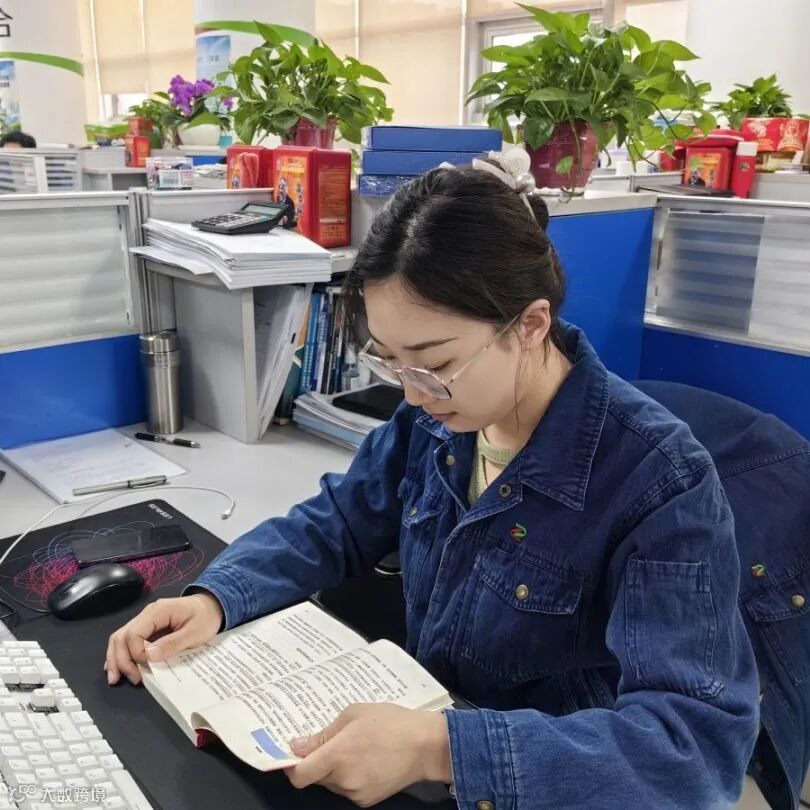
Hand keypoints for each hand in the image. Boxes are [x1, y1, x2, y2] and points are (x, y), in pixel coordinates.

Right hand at [104, 592, 222, 685]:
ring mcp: (145, 620)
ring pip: (121, 638)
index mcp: (157, 612)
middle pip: (122, 636)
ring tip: (115, 678)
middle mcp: (146, 614)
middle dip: (122, 660)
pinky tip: (119, 668)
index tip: (147, 667)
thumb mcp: (195, 632)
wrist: (213, 606)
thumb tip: (148, 656)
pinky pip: (128, 640)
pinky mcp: (147, 628)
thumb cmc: (206, 618)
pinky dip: (122, 654)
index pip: (134, 633)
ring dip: (116, 658)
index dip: (136, 653)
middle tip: (132, 679)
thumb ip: (172, 643)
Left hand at [285, 704, 450, 806]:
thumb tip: (297, 746)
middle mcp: (343, 779)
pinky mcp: (367, 801)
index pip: (300, 775)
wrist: (425, 745)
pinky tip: (364, 760)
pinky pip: (346, 789)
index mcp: (338, 755)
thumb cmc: (390, 721)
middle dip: (316, 762)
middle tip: (330, 742)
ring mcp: (355, 793)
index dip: (291, 766)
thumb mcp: (354, 714)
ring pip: (331, 783)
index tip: (292, 754)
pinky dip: (348, 777)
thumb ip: (324, 733)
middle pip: (314, 777)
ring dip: (333, 769)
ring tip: (353, 748)